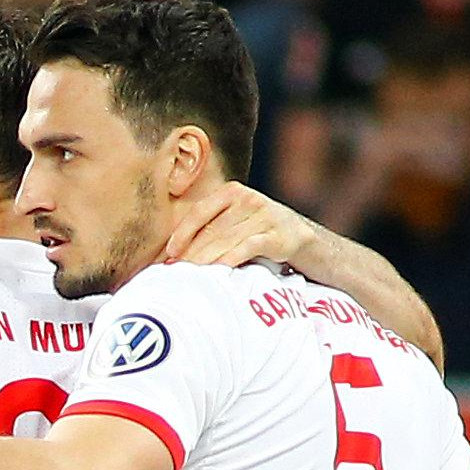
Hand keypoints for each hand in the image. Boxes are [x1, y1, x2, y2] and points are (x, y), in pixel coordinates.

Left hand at [162, 183, 323, 271]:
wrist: (300, 237)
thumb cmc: (257, 232)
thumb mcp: (233, 222)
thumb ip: (208, 230)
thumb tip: (170, 256)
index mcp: (232, 192)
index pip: (199, 212)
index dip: (181, 234)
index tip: (169, 255)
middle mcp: (248, 199)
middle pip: (212, 230)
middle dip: (191, 254)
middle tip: (175, 274)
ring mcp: (265, 215)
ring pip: (227, 240)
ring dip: (205, 261)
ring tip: (190, 277)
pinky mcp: (278, 235)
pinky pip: (248, 248)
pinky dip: (229, 260)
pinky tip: (217, 273)